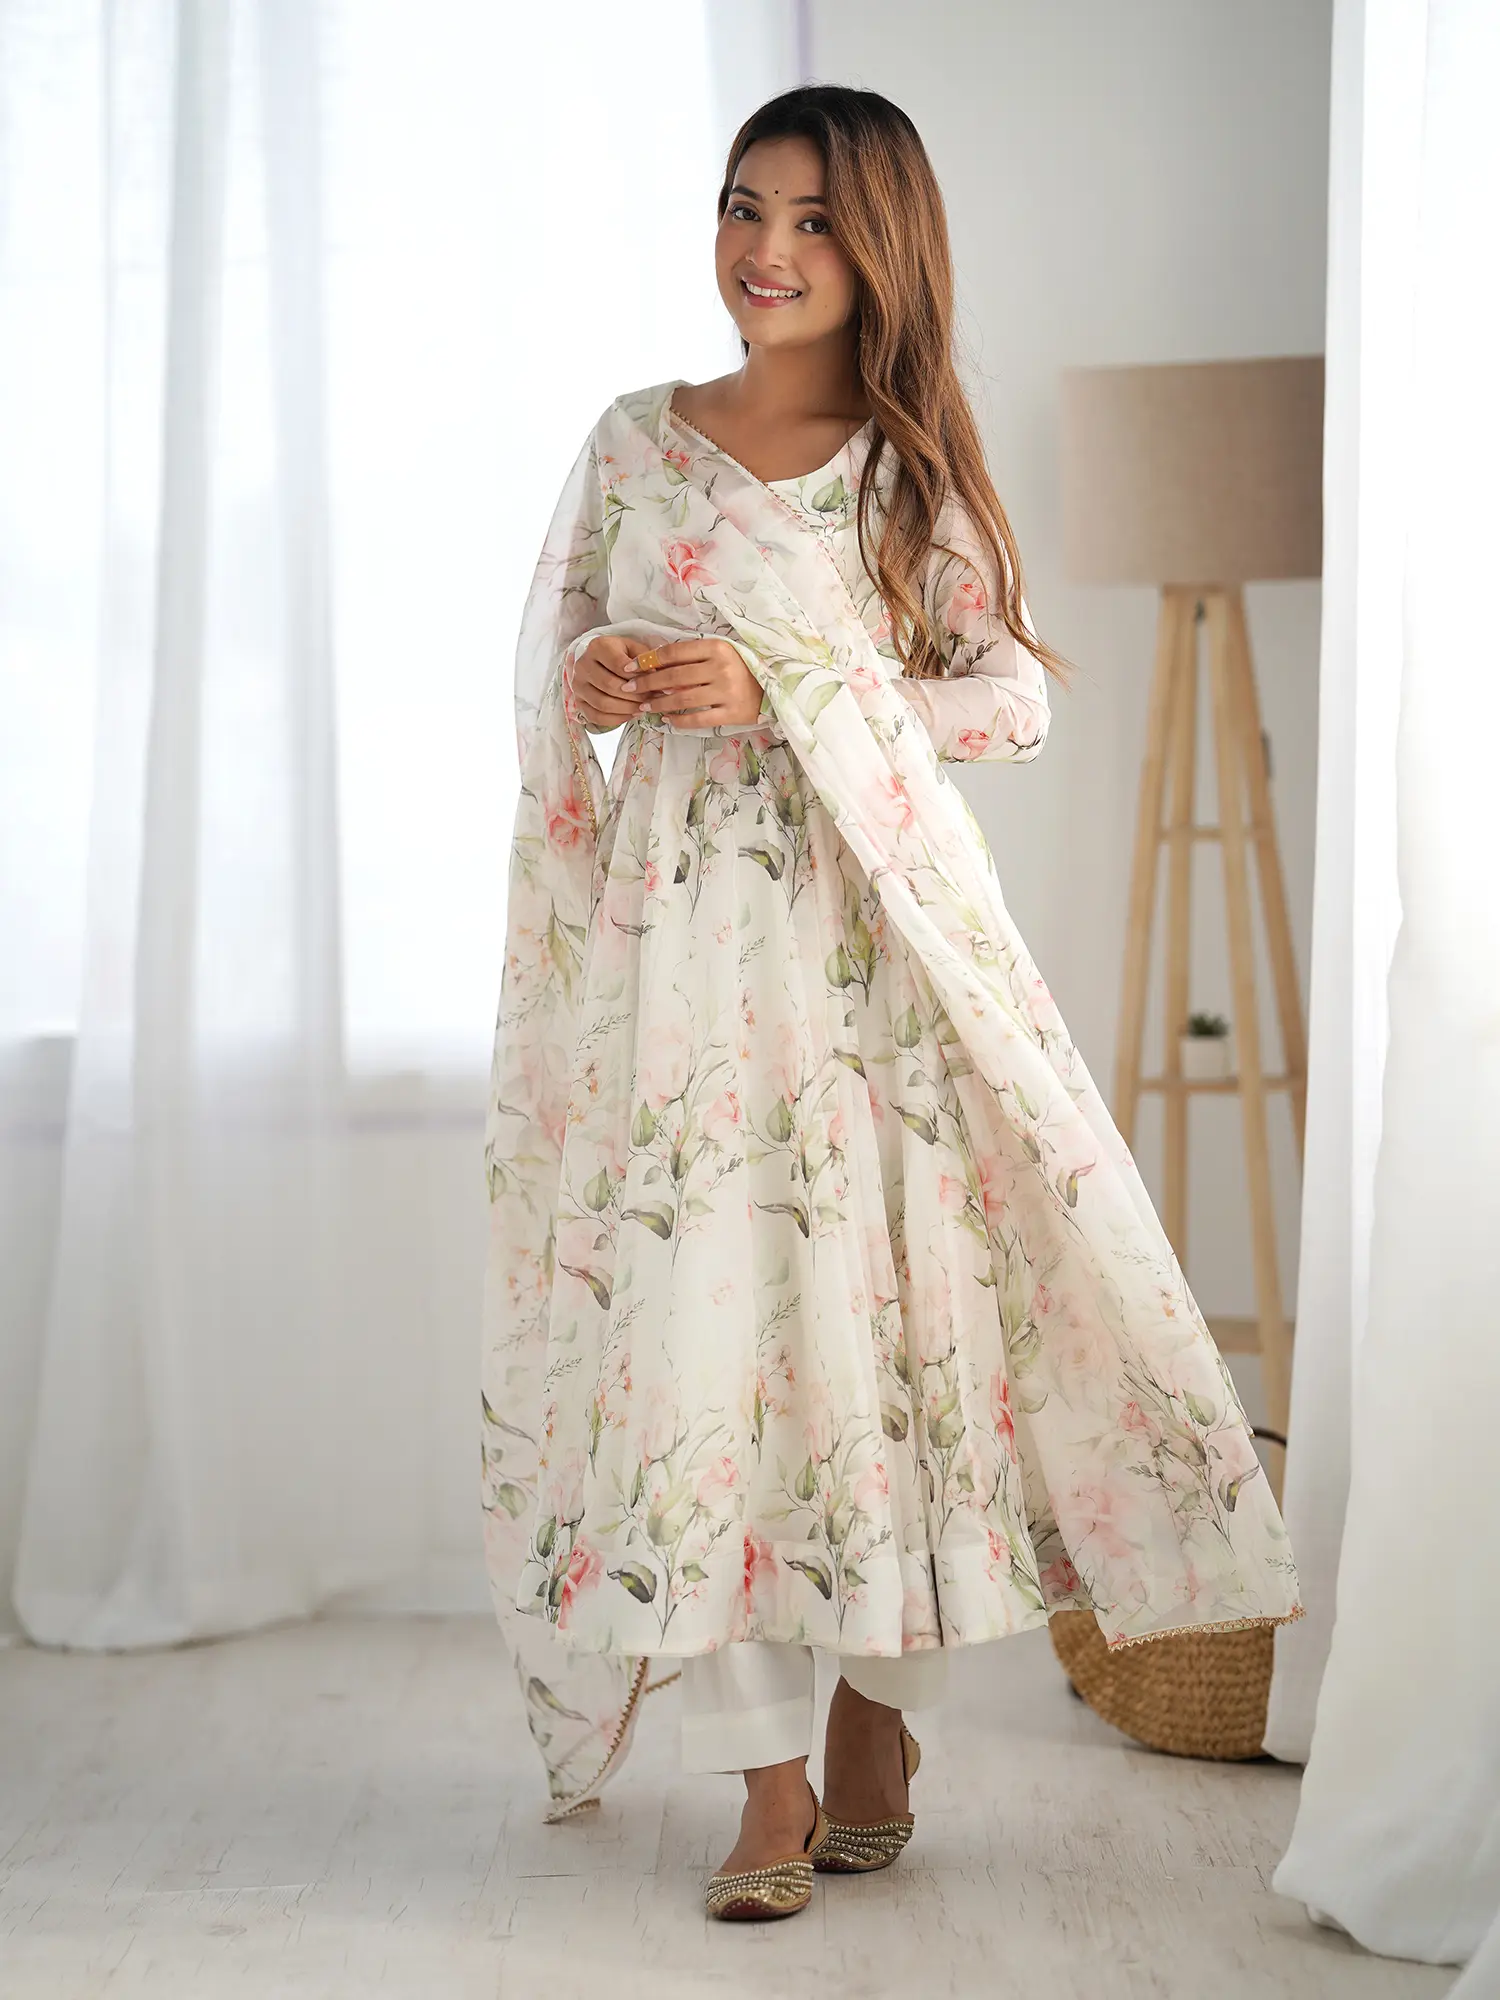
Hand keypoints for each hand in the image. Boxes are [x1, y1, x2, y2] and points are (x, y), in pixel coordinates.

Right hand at [570, 635, 644, 729]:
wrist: (600, 661)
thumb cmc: (621, 655)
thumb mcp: (634, 649)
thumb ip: (645, 660)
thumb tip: (657, 678)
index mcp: (598, 647)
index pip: (618, 664)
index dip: (636, 676)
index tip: (652, 682)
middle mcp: (583, 665)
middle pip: (610, 685)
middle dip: (634, 695)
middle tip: (650, 699)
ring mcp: (577, 685)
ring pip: (602, 703)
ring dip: (626, 709)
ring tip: (642, 708)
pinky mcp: (578, 702)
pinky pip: (596, 716)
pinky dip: (616, 719)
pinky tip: (630, 715)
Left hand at [629, 637, 764, 729]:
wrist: (775, 688)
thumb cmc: (742, 668)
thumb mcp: (721, 653)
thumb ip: (693, 656)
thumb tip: (655, 664)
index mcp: (717, 648)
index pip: (674, 652)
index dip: (648, 660)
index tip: (630, 667)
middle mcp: (721, 668)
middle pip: (674, 677)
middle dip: (646, 683)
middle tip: (628, 689)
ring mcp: (727, 692)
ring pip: (683, 699)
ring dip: (659, 704)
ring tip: (644, 707)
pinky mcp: (731, 713)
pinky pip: (698, 719)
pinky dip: (679, 721)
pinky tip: (667, 720)